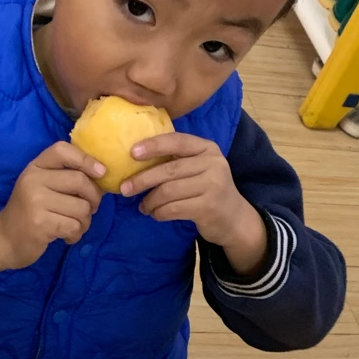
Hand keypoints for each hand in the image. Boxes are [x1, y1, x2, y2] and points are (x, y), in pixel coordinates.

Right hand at [0, 142, 103, 278]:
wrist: (4, 240)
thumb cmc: (30, 212)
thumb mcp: (41, 187)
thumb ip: (65, 177)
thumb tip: (102, 175)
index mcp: (35, 167)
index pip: (63, 150)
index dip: (86, 159)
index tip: (101, 172)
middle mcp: (33, 180)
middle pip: (80, 181)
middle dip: (94, 198)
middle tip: (90, 209)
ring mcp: (35, 201)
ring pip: (82, 207)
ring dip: (85, 222)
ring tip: (74, 226)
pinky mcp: (40, 223)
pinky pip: (74, 226)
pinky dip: (76, 235)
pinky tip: (66, 236)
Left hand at [122, 133, 267, 275]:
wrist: (234, 217)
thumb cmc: (208, 189)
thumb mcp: (199, 168)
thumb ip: (178, 159)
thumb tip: (136, 157)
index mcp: (207, 148)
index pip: (177, 141)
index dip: (153, 145)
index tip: (132, 153)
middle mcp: (212, 163)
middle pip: (169, 170)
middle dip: (142, 180)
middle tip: (124, 188)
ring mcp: (213, 186)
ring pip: (169, 192)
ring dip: (150, 201)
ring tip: (143, 206)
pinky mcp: (209, 207)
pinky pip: (174, 209)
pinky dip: (159, 213)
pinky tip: (155, 214)